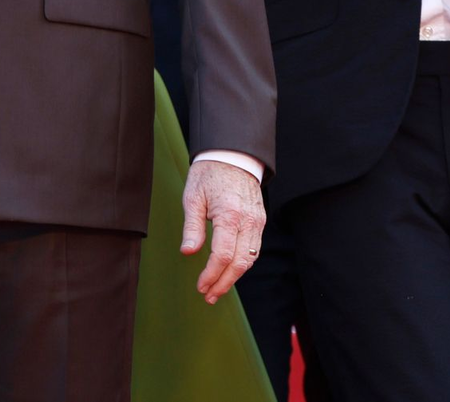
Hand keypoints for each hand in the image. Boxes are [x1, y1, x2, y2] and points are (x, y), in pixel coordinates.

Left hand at [180, 160, 266, 304]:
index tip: (200, 286)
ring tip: (218, 288)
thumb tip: (188, 252)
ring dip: (235, 276)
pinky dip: (243, 262)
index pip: (223, 255)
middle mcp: (248, 219)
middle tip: (209, 296)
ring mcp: (258, 219)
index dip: (211, 275)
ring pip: (251, 257)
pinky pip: (255, 247)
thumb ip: (192, 227)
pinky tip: (230, 269)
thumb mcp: (193, 197)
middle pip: (241, 262)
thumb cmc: (210, 174)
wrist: (233, 155)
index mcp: (230, 214)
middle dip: (224, 283)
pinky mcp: (260, 218)